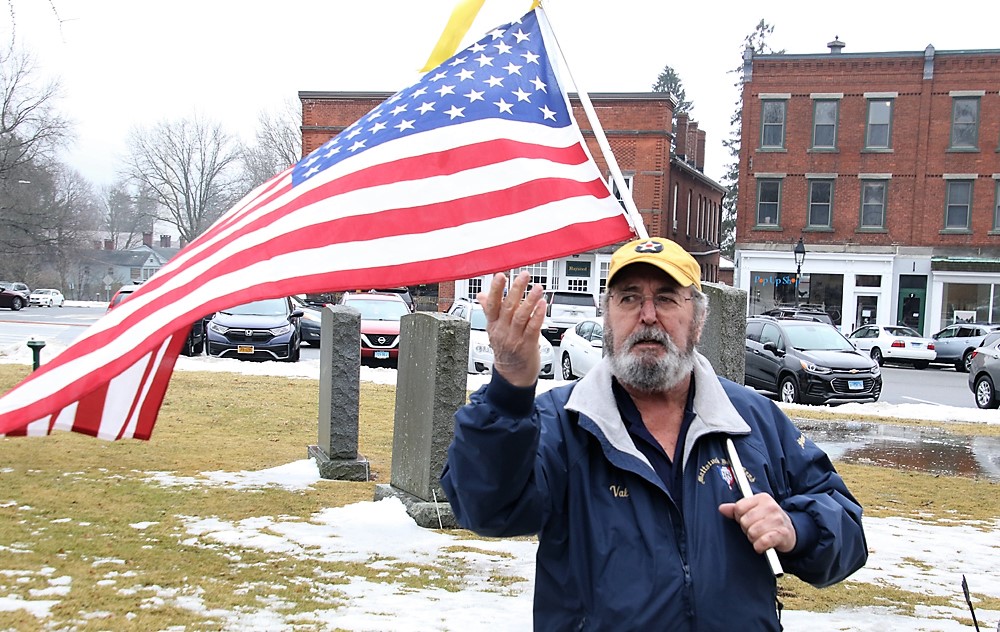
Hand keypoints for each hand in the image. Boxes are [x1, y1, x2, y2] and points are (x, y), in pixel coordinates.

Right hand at [477, 271, 545, 386]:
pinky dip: (538, 315)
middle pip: (508, 307)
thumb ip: (489, 310)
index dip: (496, 290)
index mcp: (493, 324)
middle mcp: (502, 330)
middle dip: (516, 289)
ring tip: (537, 288)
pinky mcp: (528, 345)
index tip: (500, 276)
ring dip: (530, 300)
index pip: (492, 304)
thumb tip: (481, 295)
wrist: (513, 375)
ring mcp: (515, 338)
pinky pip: (533, 328)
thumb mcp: (494, 329)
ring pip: (521, 316)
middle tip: (524, 275)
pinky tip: (542, 305)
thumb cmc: (505, 350)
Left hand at [718, 493, 796, 554]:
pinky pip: (763, 542)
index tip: (746, 519)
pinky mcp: (782, 534)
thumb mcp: (753, 511)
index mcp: (762, 498)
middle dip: (746, 529)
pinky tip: (762, 545)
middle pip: (744, 521)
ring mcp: (777, 520)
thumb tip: (722, 508)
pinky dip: (759, 546)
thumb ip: (736, 509)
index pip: (739, 507)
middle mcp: (771, 507)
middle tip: (754, 529)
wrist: (790, 532)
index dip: (739, 517)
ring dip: (753, 538)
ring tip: (760, 536)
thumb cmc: (768, 520)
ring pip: (752, 533)